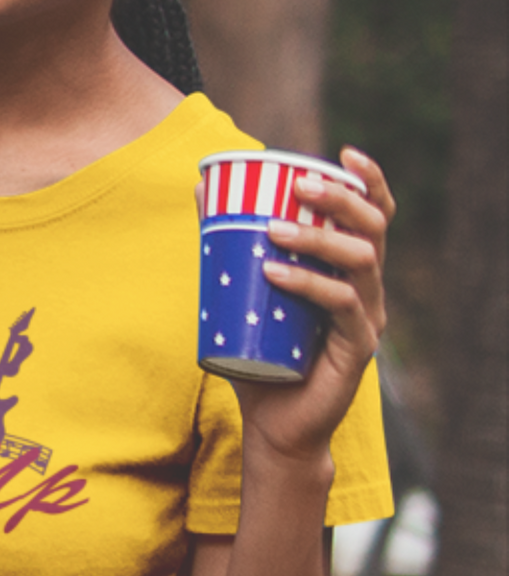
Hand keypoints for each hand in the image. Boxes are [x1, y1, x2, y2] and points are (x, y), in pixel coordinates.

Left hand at [241, 148, 392, 459]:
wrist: (273, 422)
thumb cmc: (259, 350)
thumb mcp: (241, 288)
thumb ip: (227, 242)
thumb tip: (201, 187)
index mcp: (349, 269)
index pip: (374, 216)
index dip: (369, 182)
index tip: (347, 153)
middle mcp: (367, 287)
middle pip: (373, 229)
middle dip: (341, 200)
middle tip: (300, 185)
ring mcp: (368, 318)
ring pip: (361, 262)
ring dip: (318, 238)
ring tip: (274, 229)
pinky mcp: (358, 348)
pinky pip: (342, 306)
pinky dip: (309, 284)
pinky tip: (276, 273)